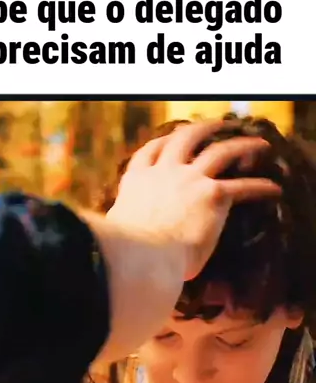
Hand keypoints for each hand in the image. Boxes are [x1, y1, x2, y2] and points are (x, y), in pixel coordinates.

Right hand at [107, 119, 280, 279]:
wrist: (141, 256)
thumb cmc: (124, 254)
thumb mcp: (116, 231)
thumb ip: (121, 224)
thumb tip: (110, 237)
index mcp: (137, 181)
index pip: (150, 152)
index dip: (164, 142)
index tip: (172, 138)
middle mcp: (163, 173)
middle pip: (185, 138)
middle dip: (203, 129)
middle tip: (217, 126)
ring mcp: (189, 180)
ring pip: (220, 151)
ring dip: (241, 145)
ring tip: (257, 145)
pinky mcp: (212, 194)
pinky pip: (242, 186)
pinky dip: (260, 187)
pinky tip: (272, 189)